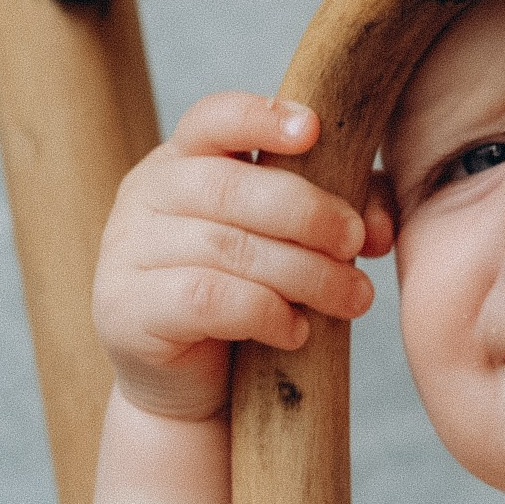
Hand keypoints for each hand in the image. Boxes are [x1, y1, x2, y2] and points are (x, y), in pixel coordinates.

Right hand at [91, 95, 394, 423]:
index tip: (312, 130)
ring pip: (226, 246)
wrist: (191, 385)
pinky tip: (296, 330)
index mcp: (181, 160)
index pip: (212, 119)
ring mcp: (125, 251)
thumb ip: (339, 212)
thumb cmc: (247, 295)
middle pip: (229, 185)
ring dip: (304, 272)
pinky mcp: (124, 309)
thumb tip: (380, 226)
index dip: (260, 118)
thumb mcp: (291, 242)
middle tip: (356, 244)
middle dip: (307, 213)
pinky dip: (264, 312)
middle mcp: (144, 195)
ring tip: (352, 298)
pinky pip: (205, 298)